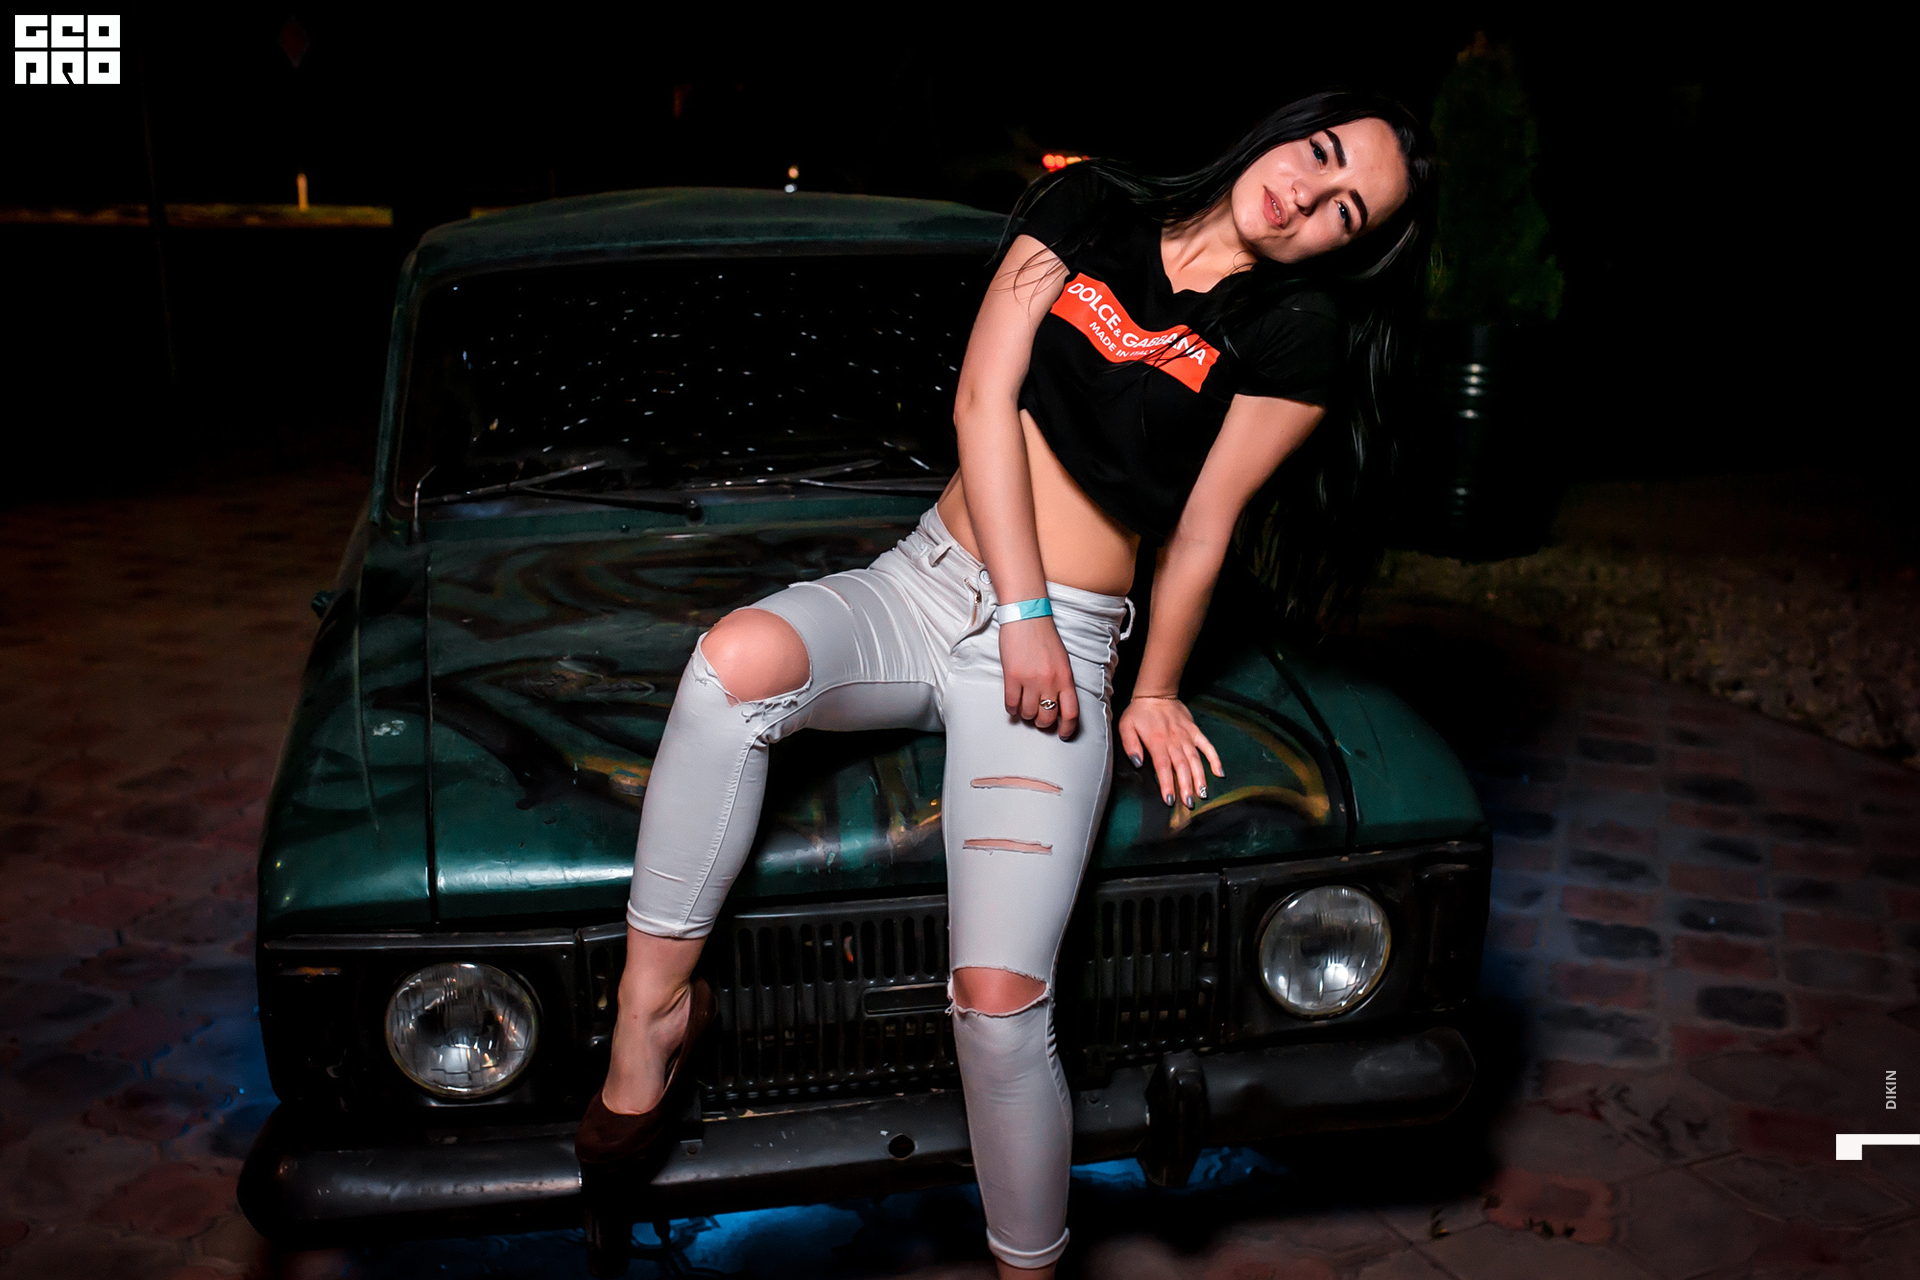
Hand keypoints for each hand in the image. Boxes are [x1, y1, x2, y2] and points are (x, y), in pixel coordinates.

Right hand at [998, 616, 1079, 737]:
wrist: (1027, 617)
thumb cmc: (1045, 638)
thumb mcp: (1062, 661)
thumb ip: (1061, 682)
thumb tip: (1057, 704)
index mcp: (1066, 678)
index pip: (1071, 713)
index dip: (1068, 728)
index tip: (1063, 734)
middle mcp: (1050, 682)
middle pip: (1047, 717)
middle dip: (1042, 723)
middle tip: (1038, 719)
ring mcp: (1030, 680)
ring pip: (1028, 713)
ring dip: (1025, 715)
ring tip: (1023, 709)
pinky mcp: (1012, 677)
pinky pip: (1011, 704)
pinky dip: (1011, 709)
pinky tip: (1012, 705)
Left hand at [1119, 695, 1222, 808]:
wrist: (1156, 693)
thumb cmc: (1139, 713)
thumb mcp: (1126, 727)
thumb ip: (1130, 745)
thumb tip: (1138, 763)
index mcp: (1156, 742)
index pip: (1163, 767)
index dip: (1166, 784)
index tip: (1169, 800)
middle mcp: (1173, 741)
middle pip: (1181, 767)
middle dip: (1185, 787)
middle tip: (1189, 803)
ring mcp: (1186, 737)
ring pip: (1195, 760)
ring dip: (1200, 777)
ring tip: (1203, 794)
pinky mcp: (1195, 731)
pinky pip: (1207, 746)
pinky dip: (1215, 759)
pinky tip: (1220, 772)